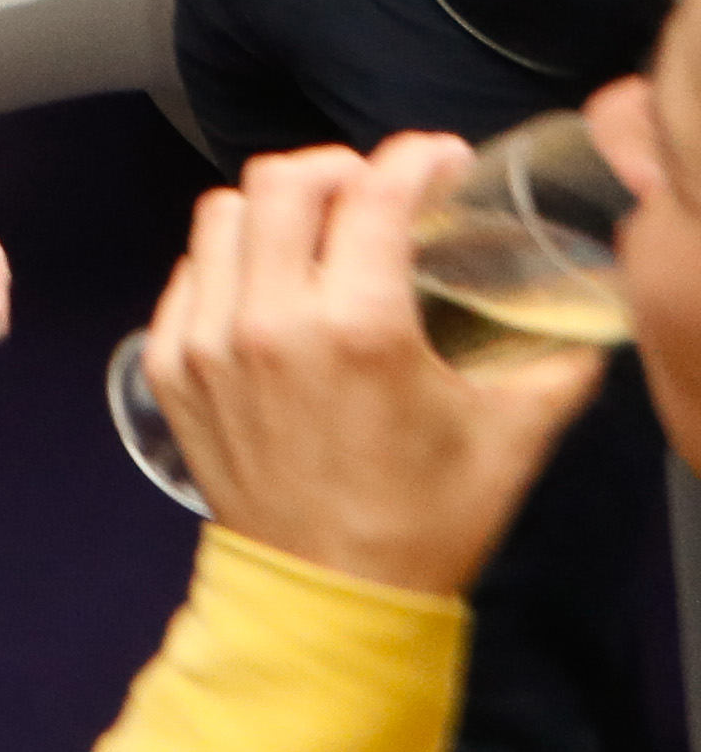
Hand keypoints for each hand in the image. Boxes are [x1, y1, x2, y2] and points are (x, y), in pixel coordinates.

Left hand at [144, 139, 597, 596]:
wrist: (329, 592)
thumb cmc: (425, 518)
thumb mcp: (511, 435)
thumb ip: (554, 358)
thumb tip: (581, 303)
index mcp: (358, 327)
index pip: (375, 192)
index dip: (413, 159)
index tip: (436, 160)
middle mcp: (270, 319)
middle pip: (281, 180)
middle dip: (337, 168)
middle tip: (373, 189)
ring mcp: (207, 340)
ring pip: (221, 213)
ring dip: (274, 207)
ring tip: (316, 227)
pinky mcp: (169, 363)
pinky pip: (189, 271)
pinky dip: (230, 259)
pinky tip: (269, 281)